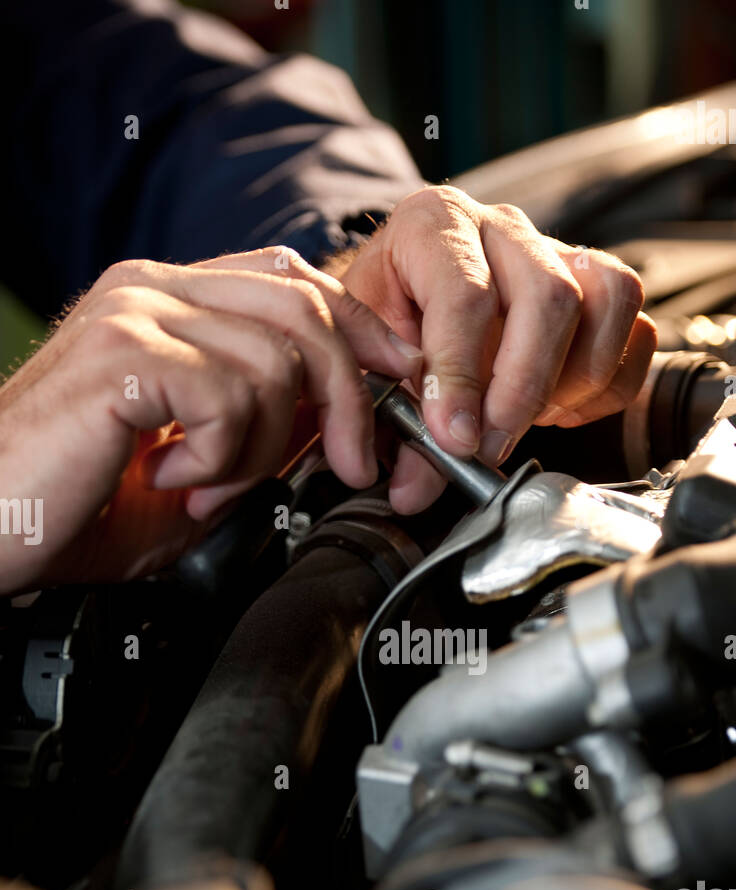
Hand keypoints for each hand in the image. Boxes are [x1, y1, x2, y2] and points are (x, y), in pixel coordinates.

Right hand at [0, 249, 421, 592]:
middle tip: (351, 464)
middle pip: (304, 305)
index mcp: (169, 303)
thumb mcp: (202, 467)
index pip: (292, 280)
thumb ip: (266, 429)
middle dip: (349, 396)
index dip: (359, 328)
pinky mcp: (122, 353)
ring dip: (262, 448)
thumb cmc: (78, 504)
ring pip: (276, 359)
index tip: (398, 382)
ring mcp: (135, 313)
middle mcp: (152, 290)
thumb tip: (340, 418)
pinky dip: (221, 458)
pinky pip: (229, 394)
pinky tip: (173, 478)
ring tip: (206, 487)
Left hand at [338, 186, 656, 511]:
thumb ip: (396, 427)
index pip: (465, 295)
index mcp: (435, 225)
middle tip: (492, 446)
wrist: (407, 304)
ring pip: (610, 302)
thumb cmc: (388, 326)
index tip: (454, 438)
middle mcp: (503, 228)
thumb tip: (417, 489)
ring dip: (574, 381)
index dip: (461, 376)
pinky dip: (604, 387)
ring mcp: (561, 252)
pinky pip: (639, 334)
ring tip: (528, 417)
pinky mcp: (601, 289)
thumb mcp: (373, 367)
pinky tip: (556, 406)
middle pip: (550, 297)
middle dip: (523, 389)